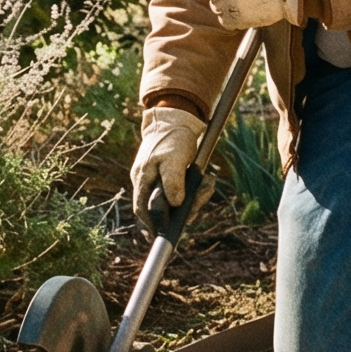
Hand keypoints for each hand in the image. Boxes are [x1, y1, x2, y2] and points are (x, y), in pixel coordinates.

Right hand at [129, 105, 206, 228]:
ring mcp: (158, 180)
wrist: (178, 119)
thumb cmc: (173, 137)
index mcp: (142, 177)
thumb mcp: (175, 157)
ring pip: (174, 201)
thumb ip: (173, 180)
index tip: (168, 233)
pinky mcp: (171, 177)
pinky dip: (196, 191)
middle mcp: (147, 181)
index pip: (142, 209)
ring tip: (208, 185)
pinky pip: (183, 191)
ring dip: (193, 199)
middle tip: (197, 207)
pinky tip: (207, 183)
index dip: (153, 224)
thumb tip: (175, 204)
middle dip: (181, 211)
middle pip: (160, 209)